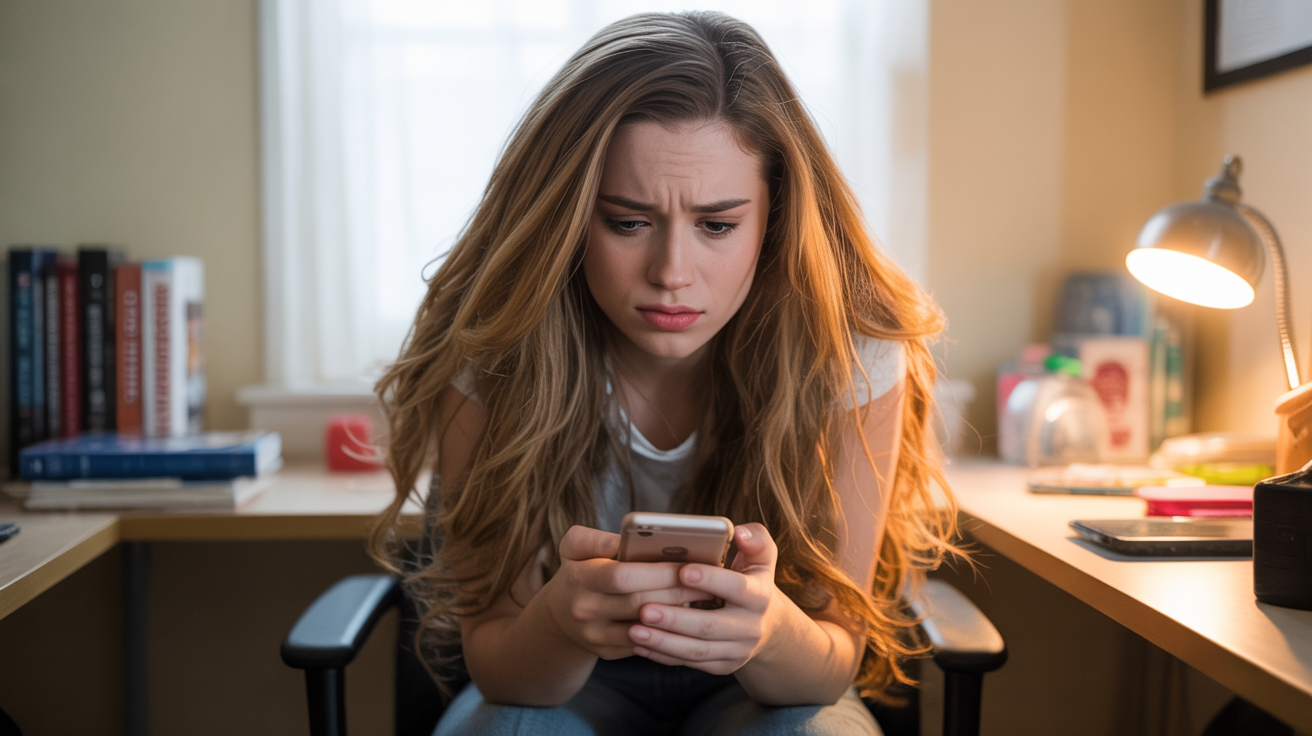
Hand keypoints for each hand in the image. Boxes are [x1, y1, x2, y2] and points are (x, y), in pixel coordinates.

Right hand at [545, 525, 710, 659]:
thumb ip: (598, 537)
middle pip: (640, 603)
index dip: (658, 572)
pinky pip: (645, 645)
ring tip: (705, 600)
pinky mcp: (607, 652)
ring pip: (646, 628)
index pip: (623, 576)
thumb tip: (628, 537)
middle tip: (709, 584)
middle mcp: (584, 610)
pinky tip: (689, 618)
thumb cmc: (580, 569)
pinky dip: (669, 631)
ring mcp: (595, 636)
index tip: (688, 564)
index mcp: (579, 578)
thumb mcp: (576, 546)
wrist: (561, 612)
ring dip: (679, 615)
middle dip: (678, 593)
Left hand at [627, 523, 781, 674]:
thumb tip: (739, 532)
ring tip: (634, 631)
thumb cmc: (751, 579)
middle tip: (643, 608)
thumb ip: (755, 538)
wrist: (765, 624)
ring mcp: (737, 651)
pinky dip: (662, 655)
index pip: (736, 587)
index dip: (710, 580)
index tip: (682, 571)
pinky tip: (638, 645)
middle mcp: (751, 627)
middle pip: (710, 626)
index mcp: (759, 596)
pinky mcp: (722, 666)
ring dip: (663, 642)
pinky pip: (689, 663)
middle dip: (675, 619)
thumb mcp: (761, 557)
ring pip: (697, 650)